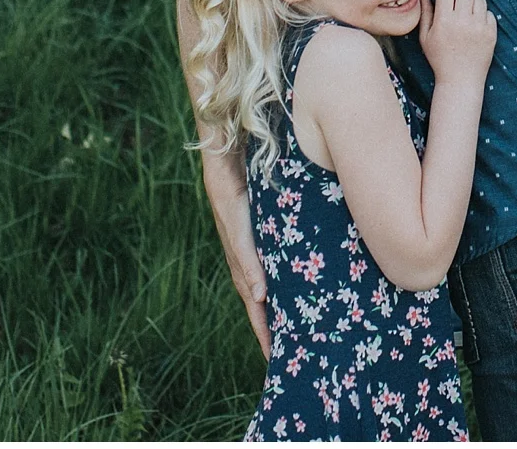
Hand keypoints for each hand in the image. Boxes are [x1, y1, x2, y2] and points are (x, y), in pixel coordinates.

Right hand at [204, 150, 271, 356]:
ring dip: (275, 310)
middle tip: (285, 354)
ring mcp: (252, 249)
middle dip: (271, 328)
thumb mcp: (237, 226)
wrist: (225, 160)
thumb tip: (260, 297)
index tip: (272, 357)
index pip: (255, 306)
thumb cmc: (231, 191)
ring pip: (265, 287)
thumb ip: (246, 259)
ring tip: (291, 331)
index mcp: (242, 263)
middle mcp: (247, 260)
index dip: (264, 331)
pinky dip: (277, 284)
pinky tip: (290, 290)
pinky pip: (270, 267)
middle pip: (261, 303)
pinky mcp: (259, 237)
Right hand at [419, 0, 494, 83]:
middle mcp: (462, 21)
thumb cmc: (440, 59)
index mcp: (444, 21)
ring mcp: (479, 27)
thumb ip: (425, 15)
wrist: (461, 80)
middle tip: (457, 6)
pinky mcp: (491, 33)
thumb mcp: (426, 38)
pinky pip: (489, 13)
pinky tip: (476, 28)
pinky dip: (483, 17)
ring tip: (467, 17)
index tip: (445, 0)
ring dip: (473, 4)